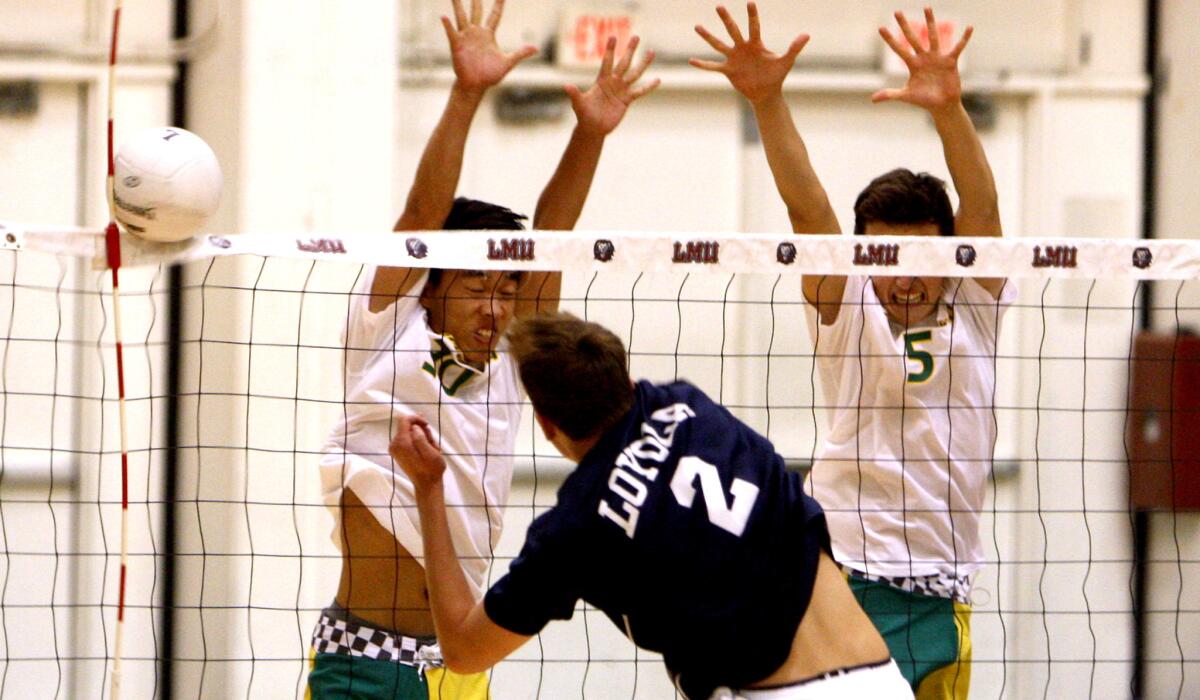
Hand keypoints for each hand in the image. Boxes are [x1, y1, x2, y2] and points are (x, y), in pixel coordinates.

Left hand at [389, 415, 446, 489]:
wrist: (427, 485)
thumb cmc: (431, 469)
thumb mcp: (431, 452)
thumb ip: (421, 437)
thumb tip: (414, 427)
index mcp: (401, 443)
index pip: (404, 420)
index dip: (417, 419)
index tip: (427, 425)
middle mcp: (394, 444)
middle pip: (407, 426)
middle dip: (421, 431)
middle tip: (432, 443)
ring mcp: (395, 449)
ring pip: (409, 433)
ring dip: (422, 437)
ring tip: (431, 449)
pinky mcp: (398, 452)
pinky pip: (408, 439)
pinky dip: (418, 442)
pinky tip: (426, 450)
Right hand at [441, 0, 537, 94]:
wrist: (476, 86)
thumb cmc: (490, 75)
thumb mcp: (507, 63)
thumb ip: (520, 53)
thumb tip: (536, 48)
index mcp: (488, 34)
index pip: (495, 14)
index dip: (499, 3)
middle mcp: (476, 32)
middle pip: (476, 9)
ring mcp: (466, 37)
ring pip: (461, 16)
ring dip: (457, 5)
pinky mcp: (457, 45)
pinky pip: (452, 32)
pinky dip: (448, 25)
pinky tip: (444, 16)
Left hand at [567, 36, 659, 136]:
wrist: (593, 128)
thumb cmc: (584, 115)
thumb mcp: (579, 104)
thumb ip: (575, 94)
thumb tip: (566, 86)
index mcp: (601, 80)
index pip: (607, 62)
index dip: (610, 50)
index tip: (613, 36)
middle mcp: (613, 82)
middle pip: (623, 63)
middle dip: (629, 50)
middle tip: (636, 36)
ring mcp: (621, 90)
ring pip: (634, 74)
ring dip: (643, 64)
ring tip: (651, 52)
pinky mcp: (627, 100)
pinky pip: (640, 92)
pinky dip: (648, 87)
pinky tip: (658, 80)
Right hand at [689, 3, 808, 104]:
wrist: (766, 92)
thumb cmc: (776, 75)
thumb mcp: (786, 61)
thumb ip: (794, 48)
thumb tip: (806, 34)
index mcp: (756, 44)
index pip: (754, 26)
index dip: (753, 15)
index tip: (750, 2)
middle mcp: (742, 47)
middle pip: (733, 30)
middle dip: (726, 19)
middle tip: (719, 6)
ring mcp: (733, 58)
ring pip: (718, 45)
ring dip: (708, 36)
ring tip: (697, 26)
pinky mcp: (728, 70)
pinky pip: (713, 66)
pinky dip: (703, 65)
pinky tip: (691, 61)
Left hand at [873, 7, 971, 112]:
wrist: (942, 105)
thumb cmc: (924, 100)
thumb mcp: (906, 96)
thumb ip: (890, 95)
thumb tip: (873, 99)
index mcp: (913, 64)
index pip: (899, 49)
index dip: (890, 39)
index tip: (880, 28)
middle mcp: (923, 57)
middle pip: (912, 38)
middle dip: (904, 25)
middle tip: (897, 11)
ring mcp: (937, 58)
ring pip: (933, 36)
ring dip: (930, 22)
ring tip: (926, 7)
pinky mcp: (950, 61)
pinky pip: (958, 47)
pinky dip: (964, 38)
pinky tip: (969, 27)